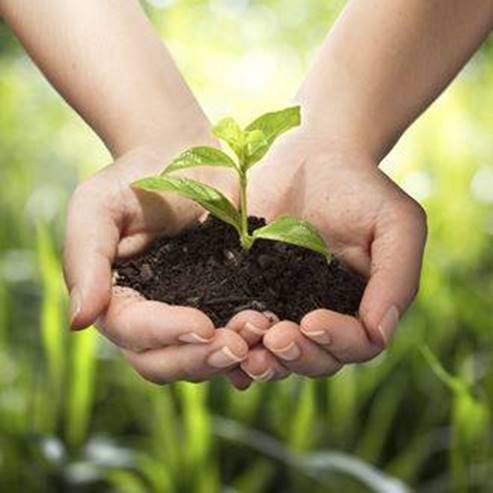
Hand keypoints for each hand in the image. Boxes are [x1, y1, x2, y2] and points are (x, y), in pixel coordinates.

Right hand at [64, 142, 257, 384]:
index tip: (203, 324)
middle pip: (163, 362)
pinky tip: (271, 340)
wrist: (184, 159)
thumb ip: (86, 260)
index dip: (166, 334)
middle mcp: (148, 318)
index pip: (133, 331)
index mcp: (115, 299)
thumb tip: (80, 321)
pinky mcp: (220, 304)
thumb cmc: (135, 178)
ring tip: (261, 335)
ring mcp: (186, 314)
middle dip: (200, 359)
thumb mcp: (97, 208)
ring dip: (229, 358)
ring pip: (199, 359)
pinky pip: (230, 339)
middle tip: (238, 345)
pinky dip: (249, 348)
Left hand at [234, 128, 426, 379]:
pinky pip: (242, 330)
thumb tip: (379, 333)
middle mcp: (322, 313)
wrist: (313, 154)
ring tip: (245, 348)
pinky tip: (218, 343)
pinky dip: (233, 347)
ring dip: (263, 361)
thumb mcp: (395, 224)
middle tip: (274, 337)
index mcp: (360, 305)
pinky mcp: (249, 290)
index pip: (356, 345)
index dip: (336, 342)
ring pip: (277, 355)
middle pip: (315, 360)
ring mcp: (284, 305)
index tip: (311, 319)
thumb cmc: (360, 187)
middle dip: (295, 356)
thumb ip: (396, 278)